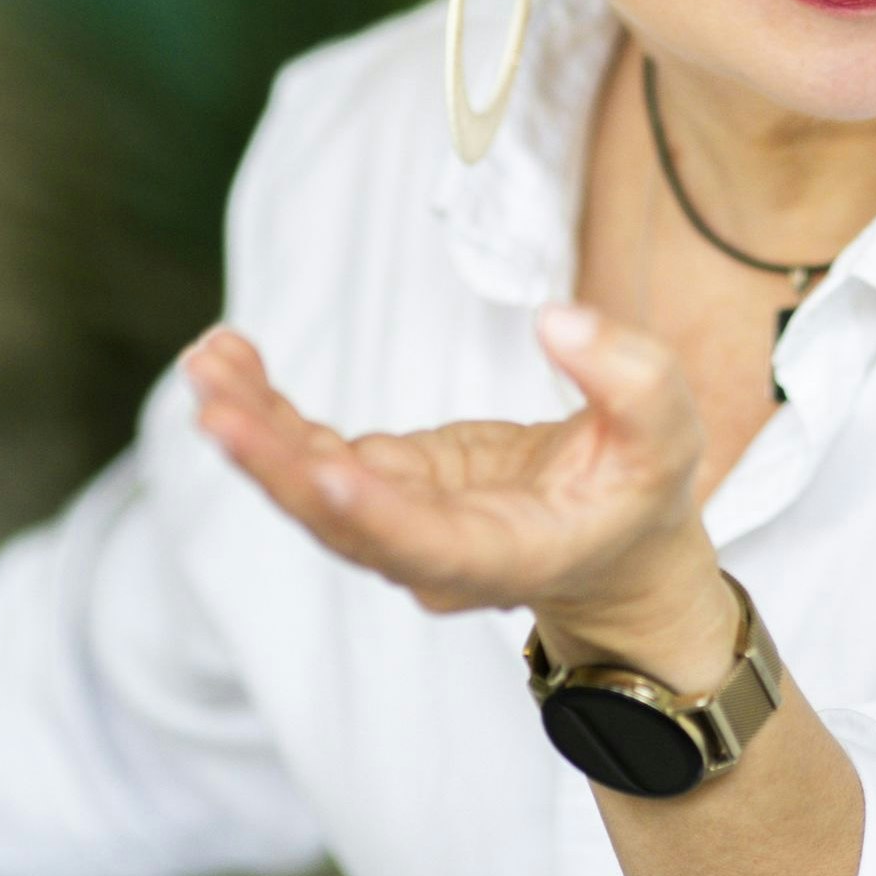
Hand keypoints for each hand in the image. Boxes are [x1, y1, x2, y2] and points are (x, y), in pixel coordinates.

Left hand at [183, 306, 731, 678]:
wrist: (616, 550)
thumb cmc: (643, 489)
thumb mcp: (669, 432)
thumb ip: (629, 376)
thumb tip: (557, 320)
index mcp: (511, 553)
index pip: (432, 544)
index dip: (376, 513)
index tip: (324, 470)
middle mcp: (438, 554)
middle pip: (342, 522)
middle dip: (277, 467)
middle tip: (217, 408)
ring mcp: (402, 523)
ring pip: (312, 491)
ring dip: (253, 433)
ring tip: (207, 363)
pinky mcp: (384, 485)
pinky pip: (311, 455)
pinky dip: (265, 414)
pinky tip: (225, 361)